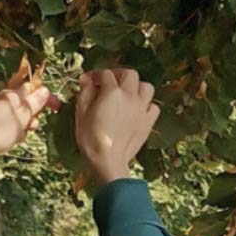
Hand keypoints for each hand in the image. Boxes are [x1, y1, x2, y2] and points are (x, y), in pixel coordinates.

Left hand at [0, 70, 53, 162]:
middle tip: (32, 126)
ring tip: (20, 135)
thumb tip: (44, 90)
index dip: (45, 96)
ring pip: (20, 115)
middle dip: (33, 114)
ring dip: (24, 125)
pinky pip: (11, 124)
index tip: (56, 107)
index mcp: (11, 94)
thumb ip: (33, 104)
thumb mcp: (22, 117)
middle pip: (26, 102)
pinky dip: (15, 131)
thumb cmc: (1, 130)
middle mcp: (4, 99)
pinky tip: (13, 139)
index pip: (33, 87)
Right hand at [76, 68, 159, 185]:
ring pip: (146, 87)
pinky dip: (147, 104)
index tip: (90, 80)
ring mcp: (142, 109)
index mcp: (112, 92)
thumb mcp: (81, 113)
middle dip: (119, 75)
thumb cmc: (91, 139)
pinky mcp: (148, 122)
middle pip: (129, 74)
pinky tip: (138, 109)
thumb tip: (86, 79)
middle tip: (110, 82)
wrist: (108, 161)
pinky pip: (153, 106)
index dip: (96, 75)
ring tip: (127, 93)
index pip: (105, 74)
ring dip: (136, 87)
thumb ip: (85, 93)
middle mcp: (130, 96)